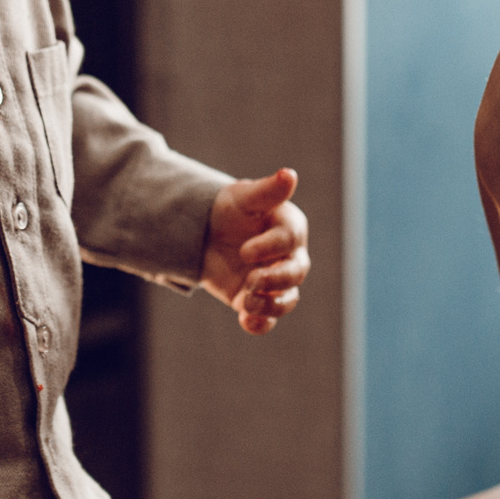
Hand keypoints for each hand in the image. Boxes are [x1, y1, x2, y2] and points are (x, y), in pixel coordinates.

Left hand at [201, 168, 308, 333]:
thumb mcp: (244, 197)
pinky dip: (260, 324)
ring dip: (270, 305)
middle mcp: (289, 257)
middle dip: (274, 279)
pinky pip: (267, 318)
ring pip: (286, 300)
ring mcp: (274, 281)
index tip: (244, 251)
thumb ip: (267, 190)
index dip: (269, 248)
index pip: (290, 240)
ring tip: (246, 303)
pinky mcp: (257, 300)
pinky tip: (246, 320)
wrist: (204, 233)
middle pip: (295, 273)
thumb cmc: (230, 209)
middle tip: (250, 281)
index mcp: (289, 228)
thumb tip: (289, 174)